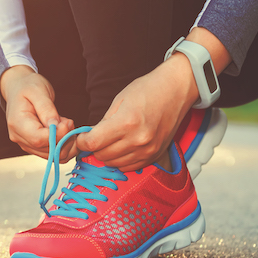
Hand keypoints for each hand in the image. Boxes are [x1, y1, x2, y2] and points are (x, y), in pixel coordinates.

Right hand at [0, 65, 75, 161]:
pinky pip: (52, 154)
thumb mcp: (38, 91)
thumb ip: (47, 109)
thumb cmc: (28, 86)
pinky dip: (63, 145)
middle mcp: (19, 137)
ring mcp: (26, 144)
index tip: (69, 122)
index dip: (58, 135)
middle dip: (65, 138)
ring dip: (66, 143)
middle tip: (69, 121)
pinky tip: (63, 131)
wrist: (19, 88)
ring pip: (52, 156)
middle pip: (47, 150)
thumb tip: (56, 127)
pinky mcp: (33, 146)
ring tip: (65, 124)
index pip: (38, 139)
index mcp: (17, 123)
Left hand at [74, 54, 194, 170]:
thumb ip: (103, 122)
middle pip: (102, 155)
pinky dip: (120, 160)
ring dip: (107, 155)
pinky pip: (128, 167)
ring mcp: (148, 150)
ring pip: (114, 164)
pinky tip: (122, 147)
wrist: (176, 91)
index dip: (82, 141)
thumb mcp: (119, 100)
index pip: (93, 143)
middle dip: (94, 147)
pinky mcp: (154, 156)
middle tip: (97, 137)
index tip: (81, 137)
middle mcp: (138, 140)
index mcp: (126, 122)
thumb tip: (89, 138)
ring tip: (111, 140)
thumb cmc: (147, 90)